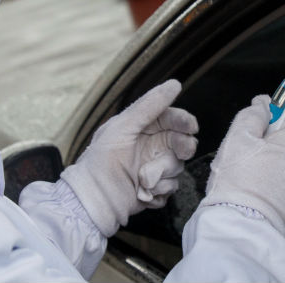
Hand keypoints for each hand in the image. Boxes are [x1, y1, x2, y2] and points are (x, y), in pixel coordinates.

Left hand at [61, 80, 197, 235]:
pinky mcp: (157, 189)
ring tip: (141, 179)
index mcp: (143, 128)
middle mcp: (153, 147)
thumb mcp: (123, 127)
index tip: (191, 127)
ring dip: (161, 174)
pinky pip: (172, 187)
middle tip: (181, 152)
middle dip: (183, 148)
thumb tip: (174, 84)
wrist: (93, 199)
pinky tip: (141, 191)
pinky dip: (158, 190)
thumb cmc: (102, 160)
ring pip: (178, 167)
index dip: (184, 122)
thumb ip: (149, 105)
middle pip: (182, 143)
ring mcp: (156, 169)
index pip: (172, 119)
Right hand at [201, 94, 284, 236]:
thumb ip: (252, 116)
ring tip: (252, 183)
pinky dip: (277, 195)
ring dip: (275, 174)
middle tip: (254, 157)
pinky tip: (258, 199)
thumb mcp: (235, 140)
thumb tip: (263, 105)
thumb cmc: (236, 183)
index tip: (280, 119)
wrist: (240, 225)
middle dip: (277, 150)